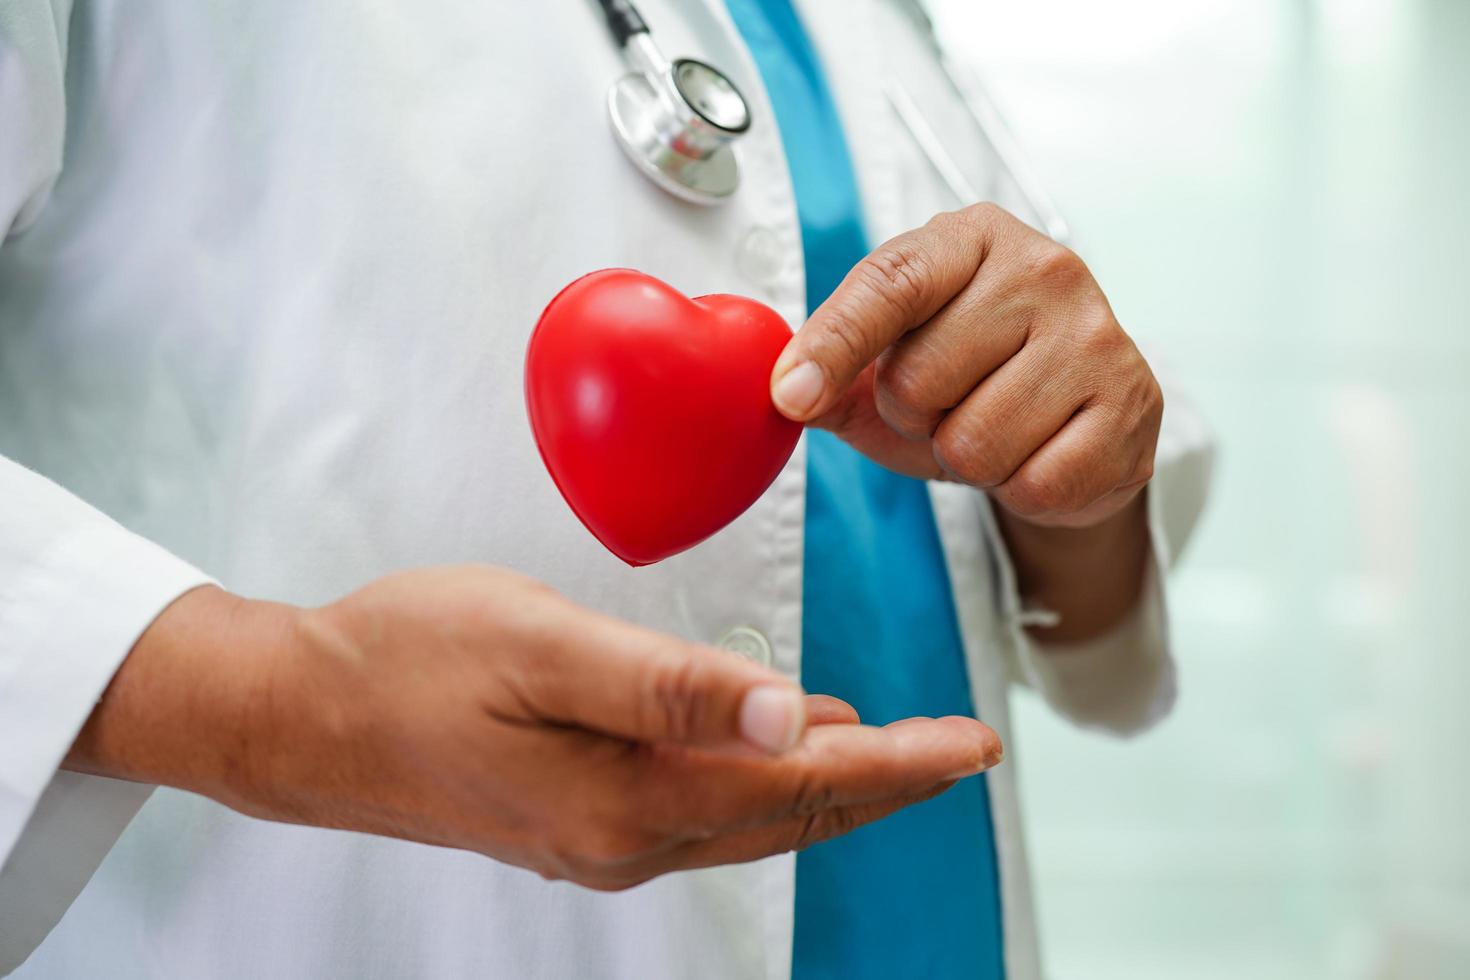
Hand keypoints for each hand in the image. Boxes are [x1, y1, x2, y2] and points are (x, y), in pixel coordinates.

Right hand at [67, 567, 1001, 890]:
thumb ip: (666, 682)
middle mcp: (627, 837)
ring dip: (832, 784)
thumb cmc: (409, 659)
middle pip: (793, 810)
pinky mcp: (577, 817)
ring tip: (899, 753)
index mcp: (631, 795)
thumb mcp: (541, 645)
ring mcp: (601, 837)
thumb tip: (787, 710)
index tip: (975, 744)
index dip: (901, 762)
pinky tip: (778, 746)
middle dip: (888, 782)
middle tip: (962, 752)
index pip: (804, 780)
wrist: (301, 717)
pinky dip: (763, 778)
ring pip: (753, 812)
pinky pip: (703, 804)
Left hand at [770, 203, 1161, 530]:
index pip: (891, 284)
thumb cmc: (971, 380)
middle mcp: (1044, 268)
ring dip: (967, 459)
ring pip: (976, 440)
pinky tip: (1038, 453)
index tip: (791, 393)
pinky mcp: (1133, 403)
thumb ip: (828, 372)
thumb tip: (782, 389)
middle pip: (921, 378)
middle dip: (915, 416)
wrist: (1074, 423)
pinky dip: (1020, 489)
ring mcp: (1097, 333)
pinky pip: (1036, 482)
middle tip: (949, 404)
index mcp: (971, 239)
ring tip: (994, 429)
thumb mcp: (889, 366)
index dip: (834, 343)